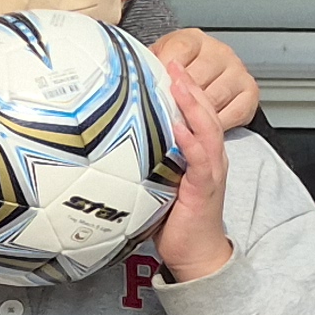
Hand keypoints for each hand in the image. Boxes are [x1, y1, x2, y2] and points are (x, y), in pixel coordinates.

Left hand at [150, 59, 232, 282]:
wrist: (195, 252)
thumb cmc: (174, 219)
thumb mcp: (155, 182)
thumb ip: (142, 161)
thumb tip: (105, 147)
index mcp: (196, 153)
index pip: (193, 113)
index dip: (183, 89)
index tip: (166, 66)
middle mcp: (207, 156)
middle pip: (203, 112)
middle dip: (188, 86)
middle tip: (172, 62)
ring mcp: (209, 170)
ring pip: (206, 128)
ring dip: (192, 105)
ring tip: (180, 83)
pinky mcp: (205, 187)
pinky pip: (201, 159)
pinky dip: (191, 141)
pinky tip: (180, 128)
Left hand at [152, 26, 259, 134]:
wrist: (201, 77)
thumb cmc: (175, 70)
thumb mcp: (156, 62)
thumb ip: (147, 66)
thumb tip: (134, 76)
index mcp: (192, 39)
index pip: (179, 52)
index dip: (164, 71)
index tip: (152, 85)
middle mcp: (220, 52)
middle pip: (198, 78)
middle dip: (177, 98)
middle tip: (162, 112)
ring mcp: (238, 71)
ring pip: (214, 98)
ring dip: (195, 114)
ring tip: (177, 122)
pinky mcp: (250, 92)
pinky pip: (233, 113)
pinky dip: (215, 123)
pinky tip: (200, 126)